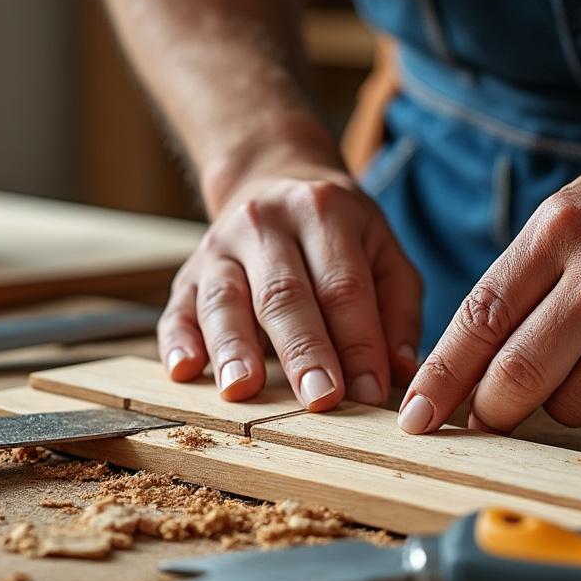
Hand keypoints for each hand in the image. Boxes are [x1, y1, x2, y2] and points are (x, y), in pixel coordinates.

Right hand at [159, 148, 421, 409]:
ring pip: (225, 300)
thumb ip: (397, 311)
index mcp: (323, 213)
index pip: (343, 286)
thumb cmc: (337, 235)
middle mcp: (265, 224)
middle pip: (283, 294)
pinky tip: (184, 371)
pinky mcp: (187, 275)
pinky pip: (177, 310)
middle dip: (303, 350)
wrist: (271, 182)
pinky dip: (178, 342)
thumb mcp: (382, 252)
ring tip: (243, 389)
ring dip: (233, 348)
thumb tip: (403, 373)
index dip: (358, 342)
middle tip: (320, 399)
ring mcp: (218, 248)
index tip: (369, 393)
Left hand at [397, 106, 580, 434]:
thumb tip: (470, 365)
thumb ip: (523, 280)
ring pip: (576, 404)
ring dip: (568, 398)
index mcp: (558, 231)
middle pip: (519, 378)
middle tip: (489, 418)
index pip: (479, 321)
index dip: (439, 379)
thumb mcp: (572, 210)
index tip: (414, 417)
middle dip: (492, 411)